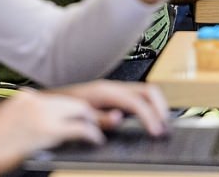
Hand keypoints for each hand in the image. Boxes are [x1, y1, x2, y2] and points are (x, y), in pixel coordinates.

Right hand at [0, 90, 104, 172]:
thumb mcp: (7, 123)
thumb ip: (25, 120)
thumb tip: (39, 131)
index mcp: (25, 98)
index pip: (58, 99)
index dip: (73, 108)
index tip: (80, 114)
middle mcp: (35, 101)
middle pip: (73, 101)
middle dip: (87, 111)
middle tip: (97, 121)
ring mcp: (41, 114)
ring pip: (79, 110)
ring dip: (92, 122)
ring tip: (98, 131)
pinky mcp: (47, 130)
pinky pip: (79, 129)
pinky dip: (91, 134)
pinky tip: (95, 140)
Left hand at [49, 80, 169, 136]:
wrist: (54, 101)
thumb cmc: (65, 108)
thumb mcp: (81, 116)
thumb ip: (100, 118)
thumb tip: (118, 118)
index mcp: (106, 92)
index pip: (136, 102)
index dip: (149, 117)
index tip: (157, 131)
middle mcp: (113, 87)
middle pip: (148, 90)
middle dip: (161, 107)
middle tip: (165, 126)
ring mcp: (116, 90)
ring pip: (146, 92)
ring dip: (158, 107)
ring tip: (162, 125)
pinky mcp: (117, 95)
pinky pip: (139, 97)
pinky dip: (150, 107)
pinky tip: (152, 120)